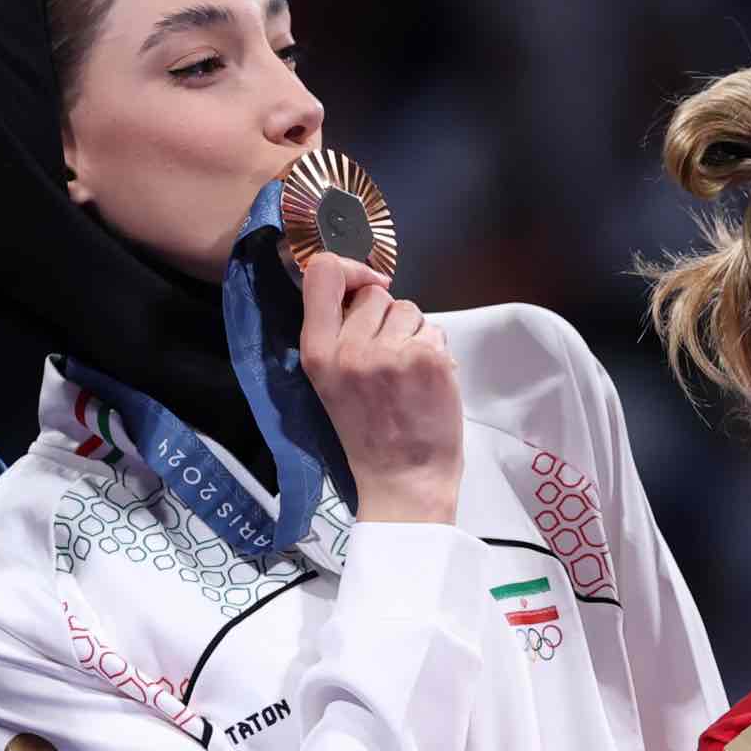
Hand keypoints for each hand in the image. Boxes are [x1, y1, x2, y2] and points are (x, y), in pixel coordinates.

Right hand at [296, 252, 461, 524]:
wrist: (402, 481)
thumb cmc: (368, 434)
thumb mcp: (330, 384)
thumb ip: (337, 335)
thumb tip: (362, 290)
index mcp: (316, 353)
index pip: (322, 273)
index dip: (350, 270)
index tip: (365, 287)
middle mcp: (349, 348)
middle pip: (374, 295)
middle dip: (386, 318)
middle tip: (388, 359)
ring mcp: (389, 353)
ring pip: (408, 309)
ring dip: (412, 334)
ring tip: (407, 374)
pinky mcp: (426, 359)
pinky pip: (433, 330)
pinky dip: (434, 352)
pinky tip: (426, 383)